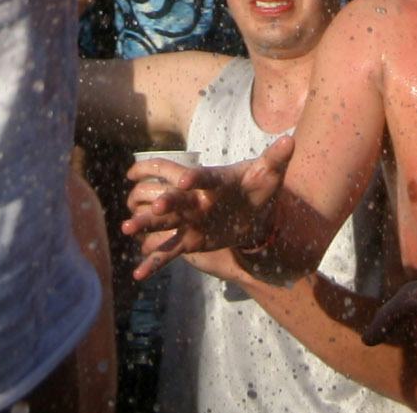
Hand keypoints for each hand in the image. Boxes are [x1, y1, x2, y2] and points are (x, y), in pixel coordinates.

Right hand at [124, 133, 290, 276]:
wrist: (254, 210)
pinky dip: (154, 263)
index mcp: (215, 181)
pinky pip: (169, 252)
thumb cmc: (259, 188)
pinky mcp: (190, 240)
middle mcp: (197, 199)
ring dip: (146, 225)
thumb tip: (290, 141)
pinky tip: (138, 275)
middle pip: (178, 199)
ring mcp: (190, 220)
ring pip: (165, 222)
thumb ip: (276, 159)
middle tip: (153, 205)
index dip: (195, 178)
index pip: (204, 177)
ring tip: (126, 228)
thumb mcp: (269, 175)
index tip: (185, 181)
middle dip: (166, 202)